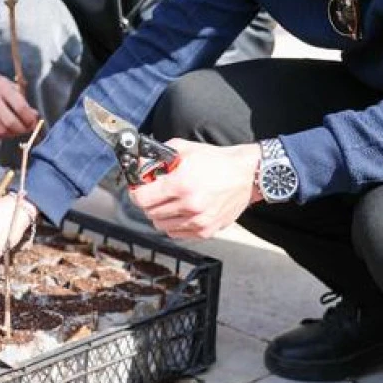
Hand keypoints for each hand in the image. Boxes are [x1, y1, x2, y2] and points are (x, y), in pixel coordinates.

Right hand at [0, 72, 38, 138]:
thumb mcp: (9, 85)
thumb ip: (22, 100)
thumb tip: (34, 115)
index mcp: (1, 86)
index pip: (20, 107)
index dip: (29, 118)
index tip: (33, 122)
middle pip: (9, 122)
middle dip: (21, 129)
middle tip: (26, 129)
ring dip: (11, 134)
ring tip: (16, 131)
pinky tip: (4, 131)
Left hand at [129, 140, 262, 239]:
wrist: (246, 175)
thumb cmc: (216, 161)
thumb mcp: (184, 149)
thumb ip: (158, 157)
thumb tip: (139, 164)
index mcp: (180, 184)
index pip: (142, 198)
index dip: (136, 192)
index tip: (138, 189)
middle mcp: (189, 206)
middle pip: (149, 213)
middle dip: (148, 202)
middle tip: (154, 193)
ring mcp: (198, 221)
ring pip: (161, 226)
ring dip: (160, 214)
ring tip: (169, 201)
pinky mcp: (206, 231)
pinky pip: (177, 233)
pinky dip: (174, 224)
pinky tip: (181, 211)